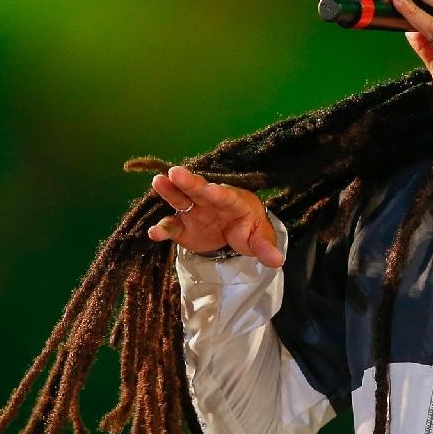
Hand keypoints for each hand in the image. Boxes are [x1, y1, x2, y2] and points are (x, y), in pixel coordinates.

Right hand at [147, 165, 285, 267]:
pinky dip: (163, 228)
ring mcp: (195, 212)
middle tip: (175, 172)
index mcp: (234, 201)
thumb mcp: (261, 237)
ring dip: (170, 191)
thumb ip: (266, 247)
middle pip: (199, 190)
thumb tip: (277, 260)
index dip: (219, 193)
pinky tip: (154, 233)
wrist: (236, 231)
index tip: (211, 190)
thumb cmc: (250, 228)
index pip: (227, 196)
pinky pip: (172, 226)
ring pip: (181, 199)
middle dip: (189, 182)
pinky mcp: (183, 226)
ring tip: (158, 182)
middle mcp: (211, 202)